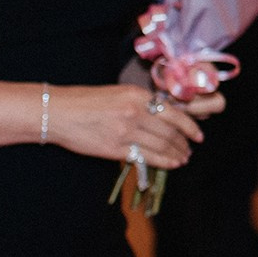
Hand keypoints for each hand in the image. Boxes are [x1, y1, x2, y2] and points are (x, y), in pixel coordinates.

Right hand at [47, 84, 207, 168]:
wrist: (58, 112)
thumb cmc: (87, 100)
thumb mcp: (120, 93)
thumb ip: (143, 103)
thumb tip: (166, 116)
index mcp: (138, 96)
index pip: (174, 114)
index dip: (190, 127)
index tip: (198, 135)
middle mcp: (135, 113)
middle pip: (170, 133)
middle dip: (184, 143)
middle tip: (190, 149)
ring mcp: (125, 132)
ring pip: (161, 146)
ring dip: (176, 154)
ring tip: (183, 158)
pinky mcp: (114, 149)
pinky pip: (145, 158)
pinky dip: (162, 162)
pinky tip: (171, 164)